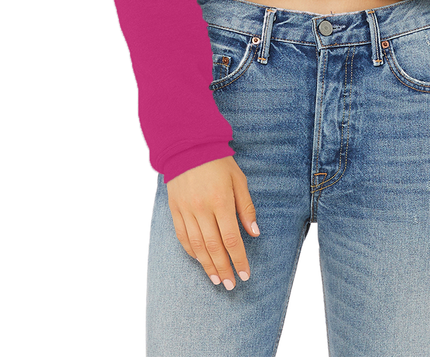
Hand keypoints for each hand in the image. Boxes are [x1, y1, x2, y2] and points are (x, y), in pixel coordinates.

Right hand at [166, 156, 259, 289]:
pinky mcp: (175, 209)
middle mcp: (202, 208)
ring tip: (217, 279)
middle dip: (224, 269)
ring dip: (208, 266)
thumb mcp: (238, 179)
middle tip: (232, 284)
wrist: (187, 145)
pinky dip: (192, 252)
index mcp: (221, 200)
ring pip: (197, 246)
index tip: (245, 274)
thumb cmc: (218, 161)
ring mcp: (186, 210)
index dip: (239, 259)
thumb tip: (254, 233)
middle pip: (214, 247)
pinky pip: (182, 237)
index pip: (231, 238)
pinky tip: (200, 261)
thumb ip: (246, 207)